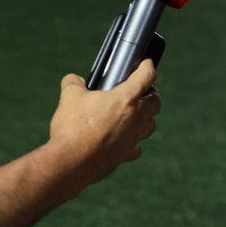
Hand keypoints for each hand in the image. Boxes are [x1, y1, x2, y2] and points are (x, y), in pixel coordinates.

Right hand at [49, 59, 160, 183]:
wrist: (71, 162)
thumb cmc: (73, 127)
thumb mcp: (70, 97)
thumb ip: (73, 83)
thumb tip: (74, 80)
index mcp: (126, 99)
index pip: (146, 76)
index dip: (148, 66)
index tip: (146, 64)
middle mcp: (135, 118)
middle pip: (155, 103)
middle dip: (151, 95)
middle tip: (141, 91)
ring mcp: (133, 138)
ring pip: (150, 125)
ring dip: (146, 118)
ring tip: (134, 114)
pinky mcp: (125, 155)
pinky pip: (136, 147)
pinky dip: (133, 141)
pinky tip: (124, 139)